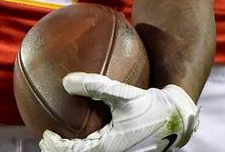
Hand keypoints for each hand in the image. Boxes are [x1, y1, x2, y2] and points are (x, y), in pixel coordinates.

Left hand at [38, 73, 198, 151]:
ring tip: (62, 141)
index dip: (55, 147)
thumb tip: (66, 80)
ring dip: (75, 151)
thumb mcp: (125, 94)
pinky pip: (102, 151)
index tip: (45, 135)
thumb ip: (96, 86)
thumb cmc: (153, 106)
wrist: (179, 117)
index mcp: (109, 148)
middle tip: (47, 141)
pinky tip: (90, 132)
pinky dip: (88, 147)